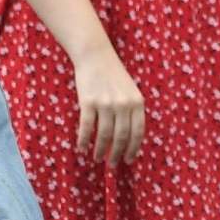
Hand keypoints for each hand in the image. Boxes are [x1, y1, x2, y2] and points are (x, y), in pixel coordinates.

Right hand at [72, 43, 144, 165]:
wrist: (95, 54)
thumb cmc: (112, 74)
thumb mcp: (130, 90)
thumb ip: (132, 111)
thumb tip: (129, 140)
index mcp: (136, 101)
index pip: (137, 132)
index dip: (133, 149)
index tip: (128, 160)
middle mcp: (123, 104)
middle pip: (121, 137)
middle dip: (116, 154)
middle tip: (111, 164)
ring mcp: (105, 103)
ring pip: (104, 135)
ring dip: (100, 150)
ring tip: (97, 158)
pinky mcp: (88, 101)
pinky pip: (87, 127)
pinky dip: (84, 140)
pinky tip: (82, 148)